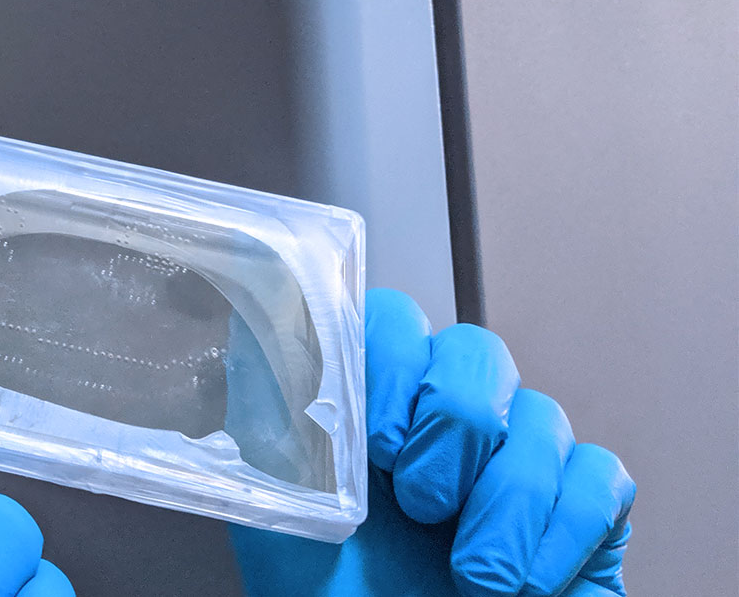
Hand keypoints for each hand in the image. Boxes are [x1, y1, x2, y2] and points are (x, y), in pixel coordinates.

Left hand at [229, 289, 634, 596]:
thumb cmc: (323, 589)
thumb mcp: (276, 488)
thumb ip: (273, 393)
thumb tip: (277, 303)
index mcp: (370, 398)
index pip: (392, 317)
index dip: (392, 364)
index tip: (376, 445)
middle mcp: (446, 413)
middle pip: (477, 351)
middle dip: (452, 430)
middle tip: (418, 507)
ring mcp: (520, 453)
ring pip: (542, 419)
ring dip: (501, 510)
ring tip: (470, 575)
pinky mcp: (583, 504)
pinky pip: (599, 481)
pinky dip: (557, 538)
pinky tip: (521, 583)